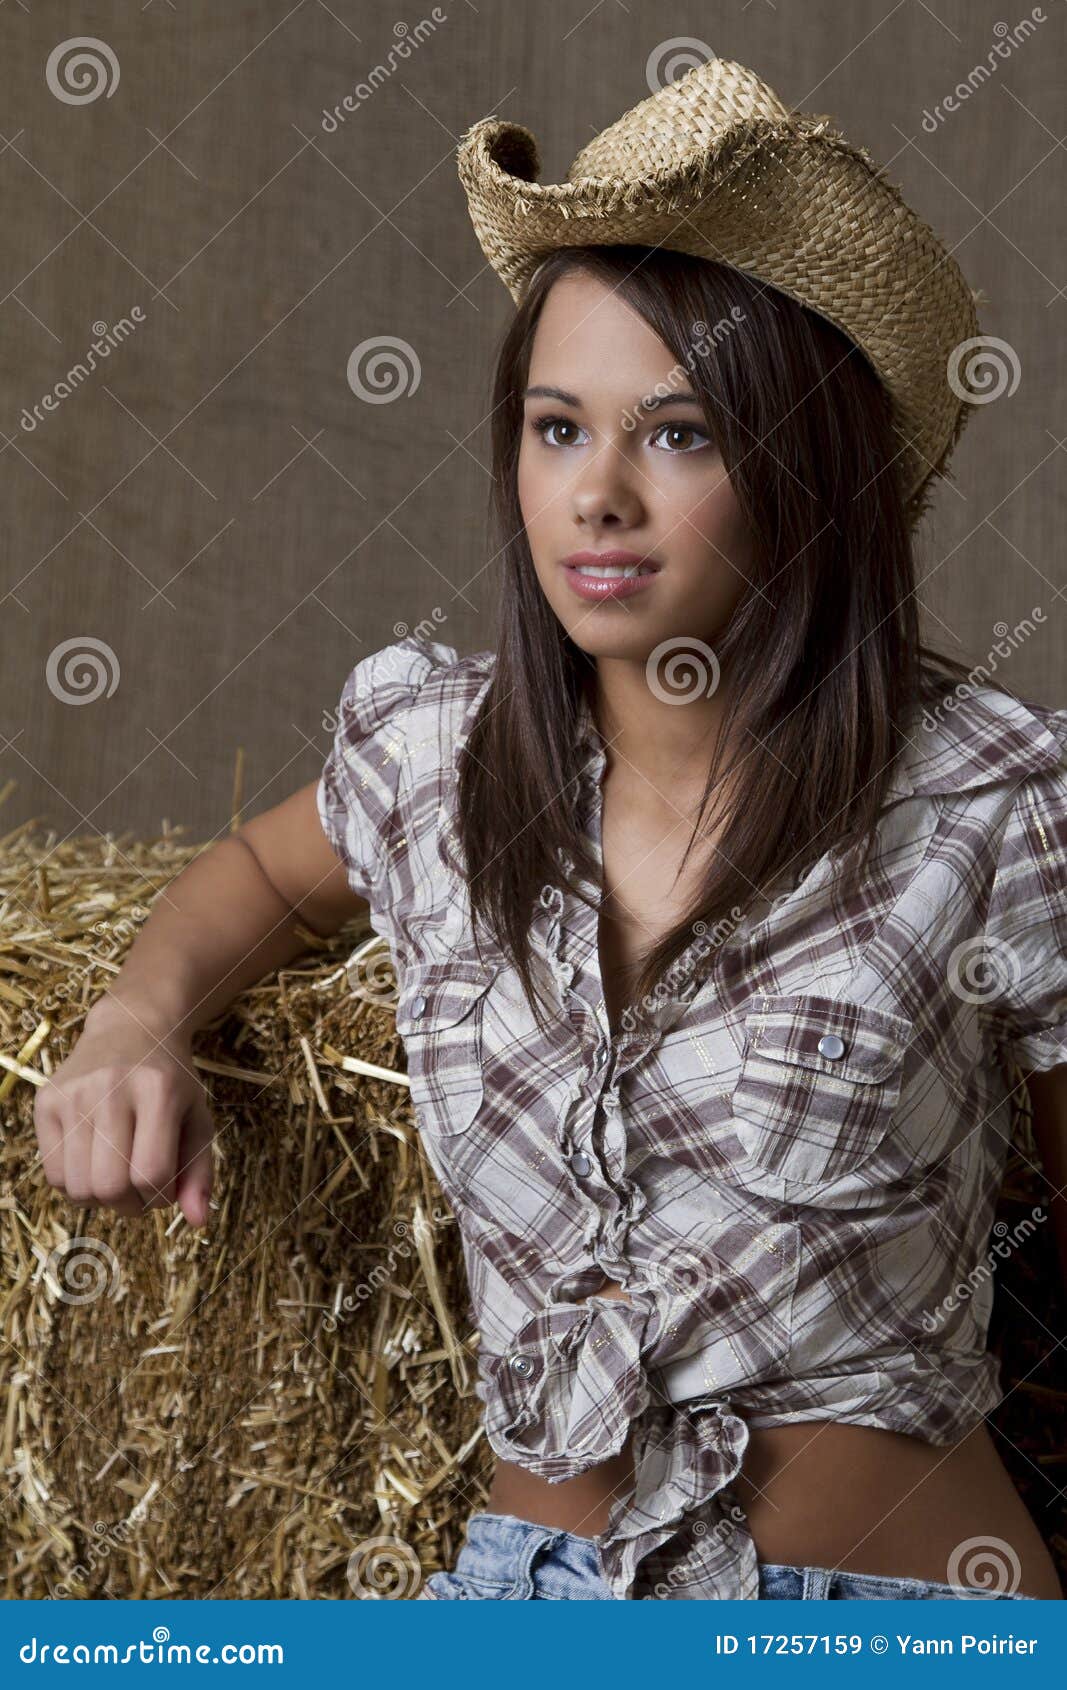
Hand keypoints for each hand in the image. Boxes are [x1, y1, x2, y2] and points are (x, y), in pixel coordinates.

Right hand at [33, 998, 214, 1226]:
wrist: (131, 1026)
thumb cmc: (171, 1080)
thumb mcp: (198, 1118)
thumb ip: (201, 1172)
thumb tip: (198, 1224)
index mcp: (159, 1090)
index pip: (151, 1174)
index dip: (160, 1197)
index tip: (166, 1186)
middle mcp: (111, 1088)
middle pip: (110, 1188)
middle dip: (130, 1204)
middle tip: (140, 1187)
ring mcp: (73, 1094)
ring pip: (77, 1189)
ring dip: (102, 1199)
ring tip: (118, 1174)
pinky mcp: (46, 1102)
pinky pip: (53, 1176)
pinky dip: (75, 1185)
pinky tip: (94, 1162)